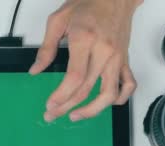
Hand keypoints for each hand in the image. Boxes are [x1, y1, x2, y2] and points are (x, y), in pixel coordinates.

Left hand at [30, 0, 141, 121]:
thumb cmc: (88, 3)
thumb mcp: (58, 20)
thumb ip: (46, 48)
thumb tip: (36, 70)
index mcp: (84, 40)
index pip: (75, 77)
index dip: (61, 95)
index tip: (50, 105)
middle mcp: (103, 51)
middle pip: (86, 89)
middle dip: (66, 106)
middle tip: (52, 114)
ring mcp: (117, 57)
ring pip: (109, 93)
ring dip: (92, 110)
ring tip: (76, 116)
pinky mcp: (125, 59)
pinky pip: (128, 84)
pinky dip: (119, 98)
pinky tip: (106, 104)